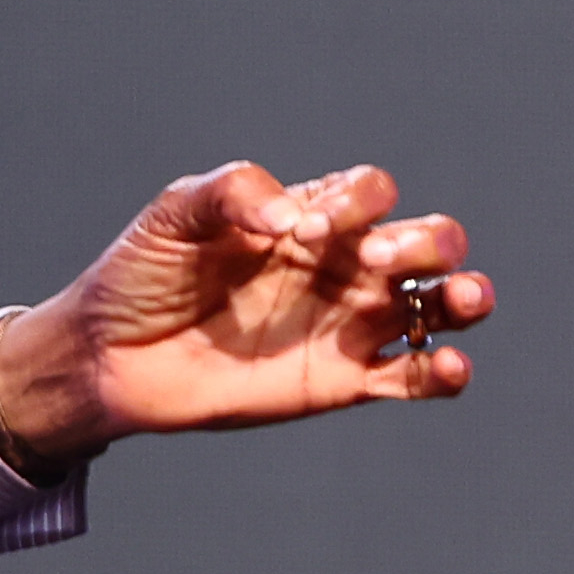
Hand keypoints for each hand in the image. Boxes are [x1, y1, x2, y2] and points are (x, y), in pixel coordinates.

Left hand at [0, 162, 493, 463]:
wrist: (107, 356)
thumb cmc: (140, 275)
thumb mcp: (173, 215)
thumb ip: (231, 193)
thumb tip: (289, 215)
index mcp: (308, 216)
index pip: (369, 192)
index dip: (354, 203)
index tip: (296, 234)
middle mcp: (341, 266)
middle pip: (426, 242)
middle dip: (424, 243)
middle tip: (373, 260)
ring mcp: (347, 324)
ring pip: (440, 305)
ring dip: (466, 297)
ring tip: (464, 298)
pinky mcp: (342, 381)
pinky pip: (414, 376)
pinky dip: (445, 372)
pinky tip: (448, 366)